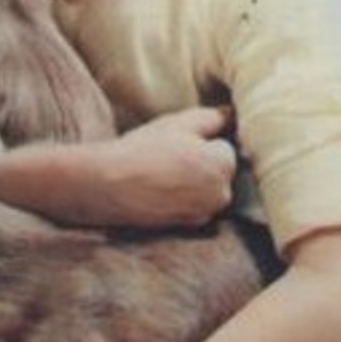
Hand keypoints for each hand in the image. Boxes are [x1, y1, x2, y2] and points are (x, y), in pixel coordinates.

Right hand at [95, 106, 236, 227]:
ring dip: (193, 183)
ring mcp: (204, 213)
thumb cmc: (142, 150)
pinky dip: (182, 200)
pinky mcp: (188, 227)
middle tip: (168, 157)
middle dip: (202, 164)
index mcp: (223, 164)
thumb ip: (214, 117)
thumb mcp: (178, 122)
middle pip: (219, 172)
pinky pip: (193, 207)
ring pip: (207, 190)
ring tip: (162, 174)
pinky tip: (159, 191)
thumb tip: (233, 114)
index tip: (177, 142)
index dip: (202, 142)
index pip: (225, 147)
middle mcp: (221, 193)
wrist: (107, 185)